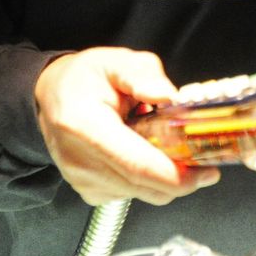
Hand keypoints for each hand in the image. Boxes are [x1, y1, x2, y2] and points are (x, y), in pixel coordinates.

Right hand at [33, 47, 219, 205]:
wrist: (50, 98)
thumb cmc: (83, 79)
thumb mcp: (113, 61)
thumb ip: (142, 74)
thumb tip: (168, 95)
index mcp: (83, 125)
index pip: (136, 165)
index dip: (176, 174)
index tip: (205, 171)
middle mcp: (79, 160)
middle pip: (144, 185)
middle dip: (182, 178)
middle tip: (205, 161)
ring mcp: (82, 181)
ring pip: (142, 193)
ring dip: (164, 177)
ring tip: (164, 146)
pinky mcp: (89, 192)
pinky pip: (132, 194)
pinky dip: (147, 180)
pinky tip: (143, 154)